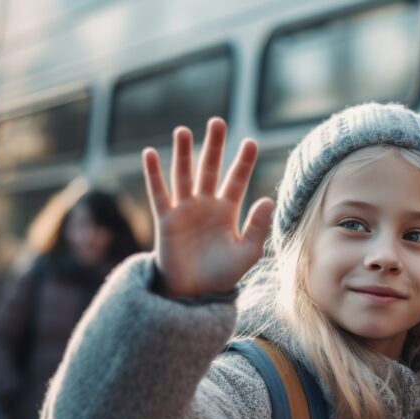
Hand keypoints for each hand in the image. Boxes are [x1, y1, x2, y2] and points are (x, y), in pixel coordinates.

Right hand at [143, 118, 274, 298]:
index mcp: (228, 211)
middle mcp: (206, 205)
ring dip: (184, 154)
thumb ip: (258, 227)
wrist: (195, 294)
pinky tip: (150, 153)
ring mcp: (185, 210)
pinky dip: (153, 173)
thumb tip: (269, 199)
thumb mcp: (246, 253)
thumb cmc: (222, 275)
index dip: (243, 162)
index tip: (251, 141)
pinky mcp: (166, 219)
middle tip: (217, 121)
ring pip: (184, 175)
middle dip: (214, 146)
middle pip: (210, 169)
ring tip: (184, 131)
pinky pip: (159, 192)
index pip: (237, 180)